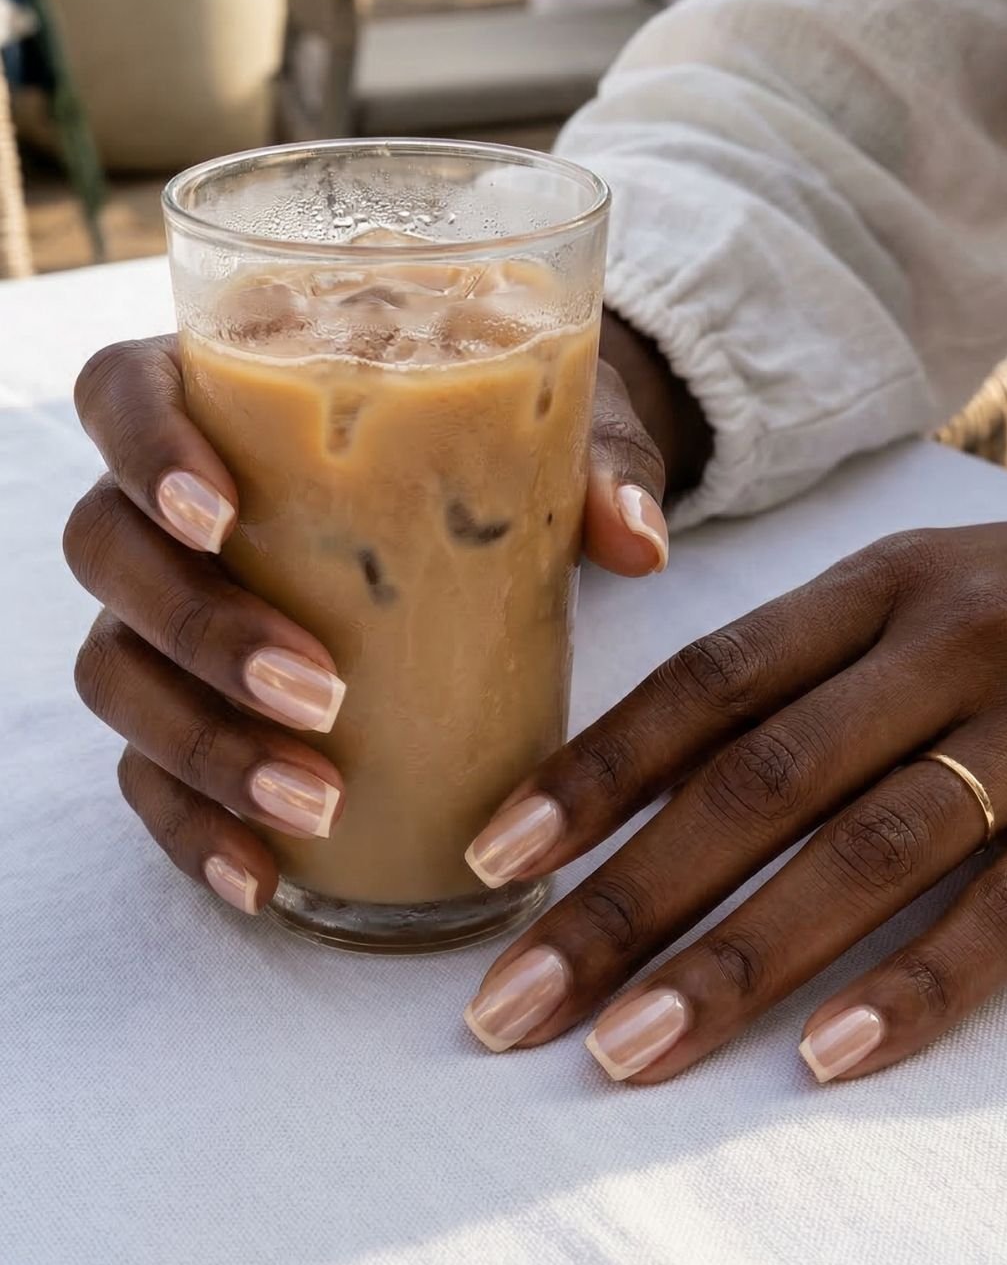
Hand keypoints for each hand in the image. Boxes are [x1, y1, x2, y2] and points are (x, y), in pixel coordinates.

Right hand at [64, 319, 699, 911]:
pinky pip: (148, 772)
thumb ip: (596, 465)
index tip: (220, 516)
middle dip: (201, 631)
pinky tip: (263, 874)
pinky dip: (193, 826)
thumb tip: (640, 543)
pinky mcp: (185, 704)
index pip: (124, 397)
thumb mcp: (554, 426)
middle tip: (320, 690)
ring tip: (320, 801)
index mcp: (224, 390)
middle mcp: (164, 500)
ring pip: (118, 672)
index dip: (147, 453)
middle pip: (108, 551)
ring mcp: (162, 609)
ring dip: (204, 746)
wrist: (494, 491)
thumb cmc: (494, 434)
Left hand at [462, 519, 1006, 1083]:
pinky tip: (825, 1059)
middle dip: (627, 899)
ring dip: (737, 962)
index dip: (597, 771)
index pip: (712, 681)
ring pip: (869, 853)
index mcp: (885, 584)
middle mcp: (957, 642)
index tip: (495, 860)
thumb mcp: (930, 591)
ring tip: (626, 1051)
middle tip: (514, 1004)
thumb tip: (639, 781)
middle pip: (763, 778)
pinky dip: (918, 988)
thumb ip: (807, 666)